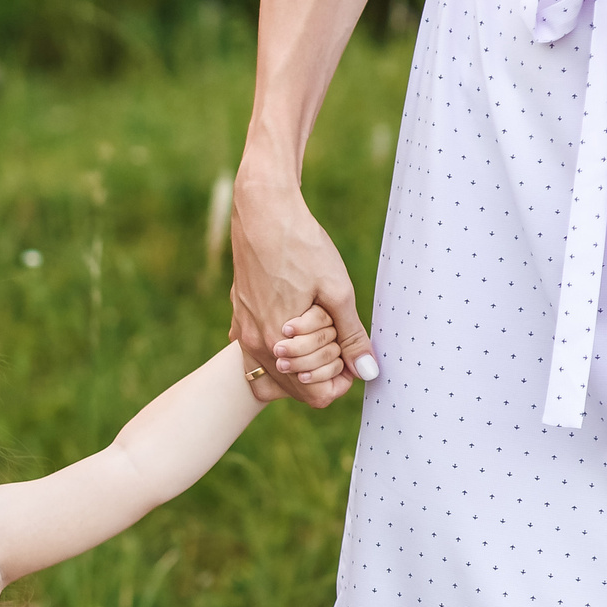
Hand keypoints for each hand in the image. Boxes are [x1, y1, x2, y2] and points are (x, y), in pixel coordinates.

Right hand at [230, 173, 376, 407]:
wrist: (264, 211)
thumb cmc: (302, 246)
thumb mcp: (338, 292)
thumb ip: (352, 337)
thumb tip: (368, 372)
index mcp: (276, 344)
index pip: (315, 395)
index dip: (341, 378)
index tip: (350, 349)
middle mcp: (253, 345)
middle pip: (297, 387)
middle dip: (323, 365)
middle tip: (333, 327)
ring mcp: (242, 333)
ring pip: (278, 372)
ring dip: (303, 357)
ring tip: (317, 321)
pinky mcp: (238, 317)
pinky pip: (261, 352)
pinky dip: (283, 345)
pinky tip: (295, 316)